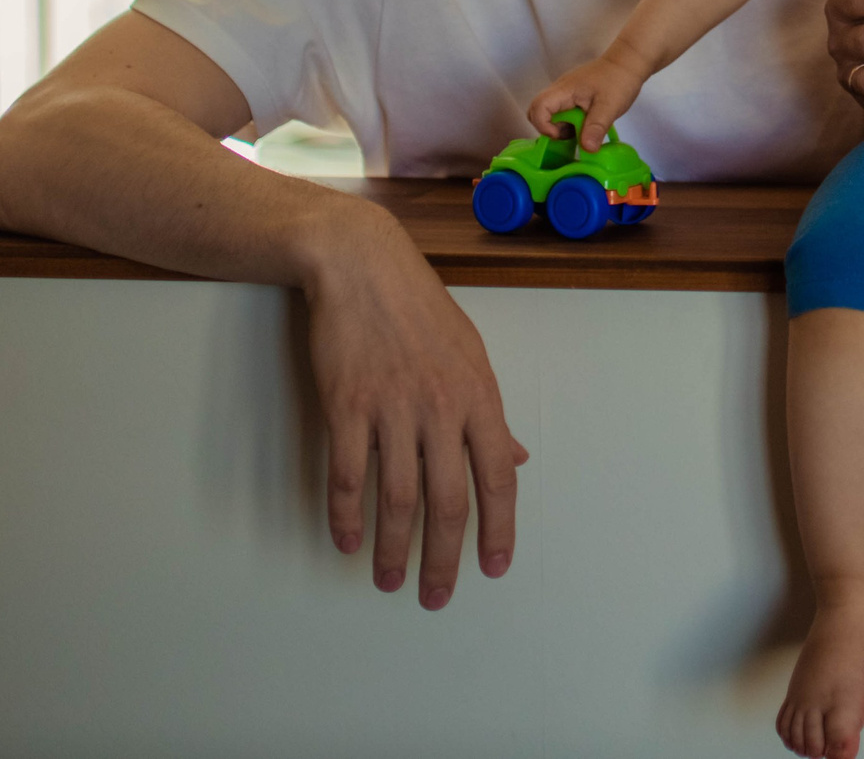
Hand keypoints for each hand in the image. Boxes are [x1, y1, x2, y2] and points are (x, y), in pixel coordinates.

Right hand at [305, 202, 529, 607]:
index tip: (494, 567)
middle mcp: (441, 408)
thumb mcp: (472, 356)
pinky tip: (346, 541)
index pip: (499, 478)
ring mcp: (392, 408)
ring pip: (397, 498)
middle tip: (437, 596)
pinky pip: (348, 475)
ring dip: (392, 548)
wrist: (363, 267)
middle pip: (448, 501)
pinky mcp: (346, 406)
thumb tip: (518, 458)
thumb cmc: (421, 310)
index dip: (499, 528)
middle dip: (445, 557)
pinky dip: (346, 515)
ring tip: (389, 580)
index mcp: (480, 397)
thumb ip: (491, 415)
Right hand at [527, 49, 645, 137]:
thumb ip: (597, 128)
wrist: (629, 63)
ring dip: (561, 127)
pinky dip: (569, 123)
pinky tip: (586, 125)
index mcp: (564, 90)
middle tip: (571, 135)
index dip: (543, 126)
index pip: (538, 107)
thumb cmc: (619, 80)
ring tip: (583, 130)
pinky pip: (561, 112)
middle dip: (548, 129)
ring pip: (549, 113)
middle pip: (536, 111)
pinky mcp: (572, 96)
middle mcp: (559, 90)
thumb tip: (587, 149)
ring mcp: (565, 93)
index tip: (562, 135)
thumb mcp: (610, 107)